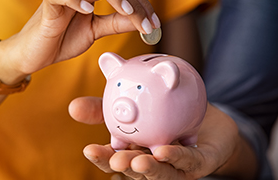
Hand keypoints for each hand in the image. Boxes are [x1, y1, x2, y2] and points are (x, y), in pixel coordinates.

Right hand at [0, 0, 159, 83]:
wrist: (36, 53)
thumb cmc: (64, 39)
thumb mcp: (96, 31)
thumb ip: (116, 23)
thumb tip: (140, 21)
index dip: (140, 3)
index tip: (155, 23)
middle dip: (133, 1)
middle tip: (148, 22)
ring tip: (127, 13)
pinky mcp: (47, 4)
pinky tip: (88, 11)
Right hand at [69, 97, 256, 179]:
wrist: (204, 113)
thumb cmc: (166, 112)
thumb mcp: (135, 105)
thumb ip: (106, 107)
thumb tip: (72, 105)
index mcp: (136, 150)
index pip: (116, 157)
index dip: (103, 157)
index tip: (88, 149)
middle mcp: (153, 162)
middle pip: (134, 169)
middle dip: (122, 167)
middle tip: (114, 159)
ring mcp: (175, 166)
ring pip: (160, 172)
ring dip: (148, 169)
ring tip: (135, 162)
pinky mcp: (198, 164)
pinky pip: (187, 162)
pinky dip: (176, 158)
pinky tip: (165, 150)